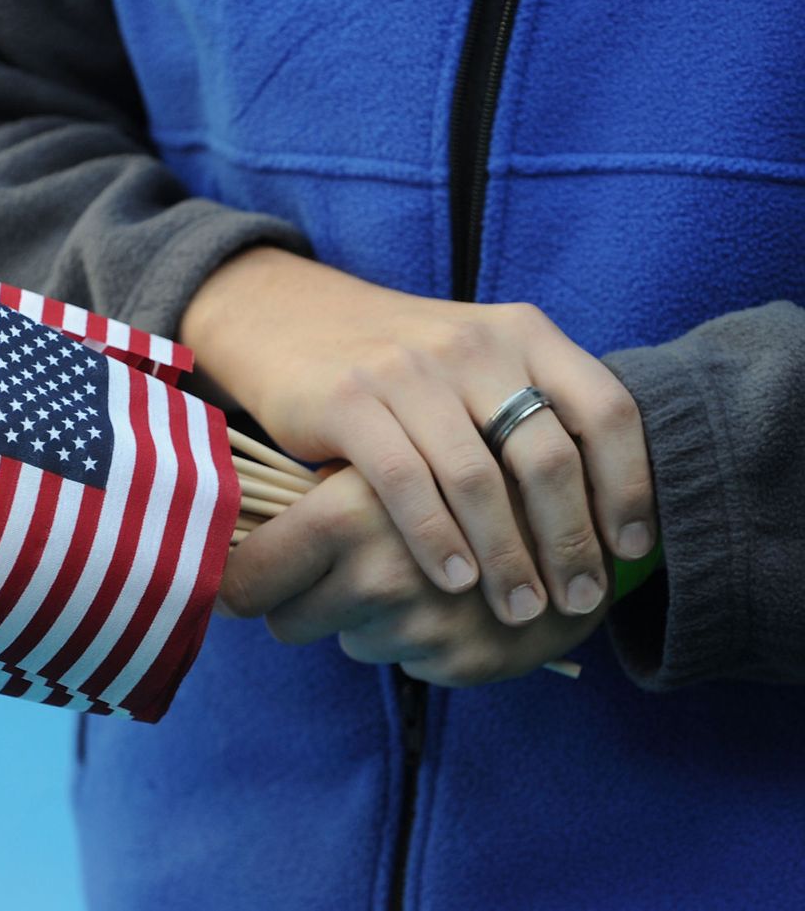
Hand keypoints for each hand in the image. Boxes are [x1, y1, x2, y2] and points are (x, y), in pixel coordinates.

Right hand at [182, 247, 655, 625]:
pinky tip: (453, 580)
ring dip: (507, 556)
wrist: (293, 317)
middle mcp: (474, 346)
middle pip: (547, 456)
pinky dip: (435, 539)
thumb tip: (601, 512)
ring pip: (478, 478)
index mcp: (523, 334)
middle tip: (580, 599)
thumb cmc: (401, 363)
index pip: (606, 410)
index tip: (632, 551)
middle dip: (570, 541)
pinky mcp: (348, 399)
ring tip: (520, 609)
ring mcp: (408, 370)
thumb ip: (533, 411)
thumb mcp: (478, 365)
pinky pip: (406, 482)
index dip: (630, 487)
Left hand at [218, 466, 608, 685]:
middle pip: (286, 624)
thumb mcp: (385, 451)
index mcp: (346, 512)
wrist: (586, 492)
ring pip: (346, 642)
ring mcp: (428, 626)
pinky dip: (414, 638)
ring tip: (409, 569)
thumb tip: (237, 527)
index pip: (248, 580)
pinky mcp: (471, 663)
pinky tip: (449, 596)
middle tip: (321, 573)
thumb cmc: (461, 455)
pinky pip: (404, 662)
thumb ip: (318, 489)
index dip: (234, 586)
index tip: (227, 587)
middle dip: (297, 603)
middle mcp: (382, 575)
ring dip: (361, 617)